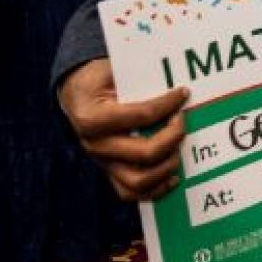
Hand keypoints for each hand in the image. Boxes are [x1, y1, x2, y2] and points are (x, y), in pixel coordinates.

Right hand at [58, 59, 188, 200]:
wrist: (78, 95)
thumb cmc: (99, 80)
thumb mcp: (112, 68)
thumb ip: (138, 75)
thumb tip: (174, 81)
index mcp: (91, 117)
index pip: (140, 116)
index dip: (167, 105)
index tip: (183, 92)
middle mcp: (95, 145)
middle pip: (144, 153)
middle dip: (173, 136)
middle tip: (183, 119)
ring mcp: (103, 162)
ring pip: (138, 181)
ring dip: (167, 166)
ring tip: (180, 148)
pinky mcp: (110, 172)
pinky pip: (131, 192)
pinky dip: (156, 189)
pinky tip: (175, 175)